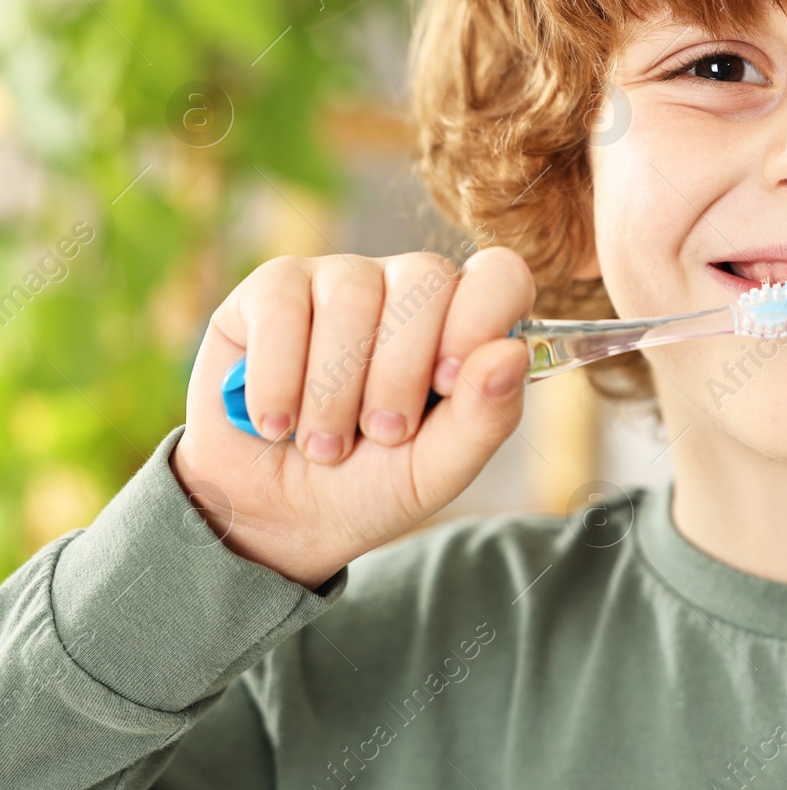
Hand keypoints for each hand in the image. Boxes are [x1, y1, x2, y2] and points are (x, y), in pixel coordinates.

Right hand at [169, 246, 535, 588]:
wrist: (277, 515)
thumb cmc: (370, 484)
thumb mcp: (436, 468)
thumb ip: (485, 416)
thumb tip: (511, 353)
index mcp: (462, 323)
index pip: (499, 275)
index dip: (479, 320)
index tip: (447, 384)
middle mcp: (407, 287)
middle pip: (425, 277)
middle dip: (400, 372)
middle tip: (381, 435)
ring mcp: (340, 279)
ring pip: (351, 294)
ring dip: (333, 390)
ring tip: (324, 445)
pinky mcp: (271, 288)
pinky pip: (282, 308)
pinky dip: (279, 380)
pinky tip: (276, 421)